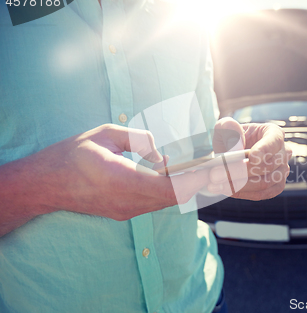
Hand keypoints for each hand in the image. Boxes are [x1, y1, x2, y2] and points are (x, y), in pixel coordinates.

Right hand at [0, 124, 210, 233]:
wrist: (45, 185)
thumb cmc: (71, 155)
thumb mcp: (103, 134)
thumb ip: (137, 139)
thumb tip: (159, 154)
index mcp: (120, 180)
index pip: (169, 187)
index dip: (195, 180)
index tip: (214, 169)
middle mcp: (126, 202)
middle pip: (174, 199)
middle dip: (199, 184)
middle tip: (220, 168)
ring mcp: (125, 211)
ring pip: (167, 203)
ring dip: (187, 188)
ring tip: (205, 170)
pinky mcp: (124, 213)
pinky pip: (156, 203)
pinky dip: (172, 191)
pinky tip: (179, 175)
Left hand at [208, 118, 291, 199]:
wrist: (233, 154)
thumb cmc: (232, 138)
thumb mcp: (226, 128)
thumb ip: (229, 129)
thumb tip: (235, 140)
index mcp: (273, 133)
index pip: (274, 141)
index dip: (264, 150)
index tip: (252, 157)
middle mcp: (283, 153)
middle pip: (267, 166)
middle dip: (240, 171)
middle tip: (216, 174)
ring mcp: (282, 171)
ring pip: (265, 183)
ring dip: (239, 185)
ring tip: (216, 183)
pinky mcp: (276, 187)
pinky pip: (262, 194)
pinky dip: (243, 193)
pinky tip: (226, 190)